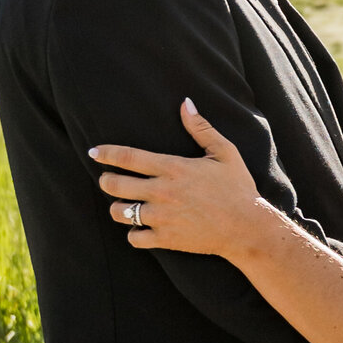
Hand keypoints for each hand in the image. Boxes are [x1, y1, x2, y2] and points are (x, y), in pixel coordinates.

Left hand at [90, 109, 267, 258]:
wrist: (247, 228)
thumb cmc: (238, 188)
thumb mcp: (224, 152)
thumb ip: (201, 128)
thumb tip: (186, 102)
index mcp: (173, 168)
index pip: (128, 157)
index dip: (106, 153)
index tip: (94, 152)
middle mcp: (162, 192)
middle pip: (116, 185)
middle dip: (106, 181)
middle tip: (108, 180)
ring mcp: (162, 217)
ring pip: (120, 213)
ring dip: (117, 208)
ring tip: (122, 206)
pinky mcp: (166, 239)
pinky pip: (135, 238)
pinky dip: (134, 234)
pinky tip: (139, 229)